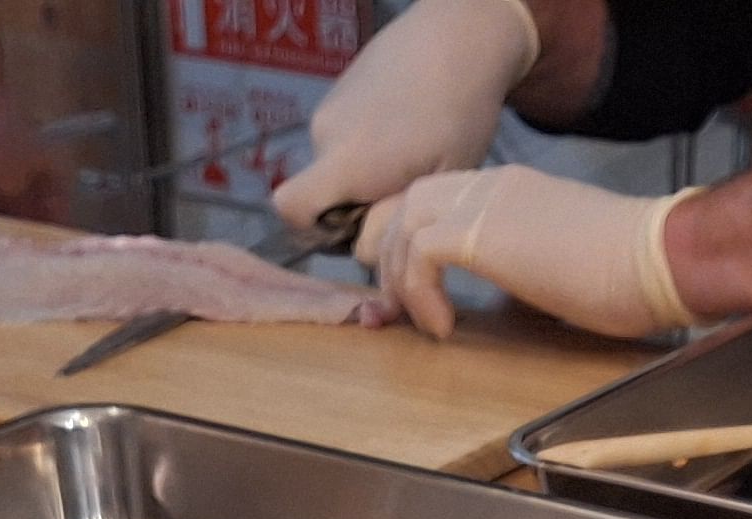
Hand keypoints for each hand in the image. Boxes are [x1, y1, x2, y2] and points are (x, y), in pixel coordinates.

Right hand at [270, 0, 539, 229]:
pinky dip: (366, 149)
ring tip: (411, 161)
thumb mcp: (439, 185)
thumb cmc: (461, 114)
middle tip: (403, 198)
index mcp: (346, 161)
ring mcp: (329, 109)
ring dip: (365, 178)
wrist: (460, 34)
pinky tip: (405, 135)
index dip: (314, 232)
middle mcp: (325, 135)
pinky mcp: (340, 91)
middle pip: (319, 196)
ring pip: (335, 168)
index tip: (358, 229)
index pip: (291, 209)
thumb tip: (369, 250)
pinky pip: (343, 139)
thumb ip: (397, 222)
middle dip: (354, 209)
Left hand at [361, 166, 694, 337]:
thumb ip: (524, 270)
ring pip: (403, 221)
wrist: (657, 259)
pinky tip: (445, 328)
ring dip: (397, 276)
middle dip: (386, 253)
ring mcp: (486, 204)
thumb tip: (510, 300)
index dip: (406, 239)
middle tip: (394, 307)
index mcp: (508, 190)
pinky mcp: (485, 234)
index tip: (409, 290)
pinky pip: (422, 253)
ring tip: (420, 321)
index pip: (433, 196)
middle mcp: (490, 187)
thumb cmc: (630, 273)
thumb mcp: (560, 266)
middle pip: (405, 199)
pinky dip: (419, 293)